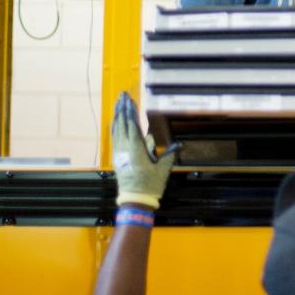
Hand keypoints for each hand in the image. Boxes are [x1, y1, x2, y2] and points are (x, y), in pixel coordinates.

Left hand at [111, 91, 179, 209]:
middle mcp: (125, 148)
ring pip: (116, 129)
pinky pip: (114, 137)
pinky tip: (116, 120)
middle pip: (122, 123)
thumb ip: (169, 154)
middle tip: (122, 95)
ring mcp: (119, 152)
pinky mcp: (117, 156)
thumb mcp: (162, 169)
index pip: (132, 125)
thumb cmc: (150, 185)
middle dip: (122, 108)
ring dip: (117, 115)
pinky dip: (115, 126)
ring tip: (118, 103)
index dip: (130, 111)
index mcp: (136, 149)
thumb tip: (179, 144)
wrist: (135, 199)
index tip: (129, 99)